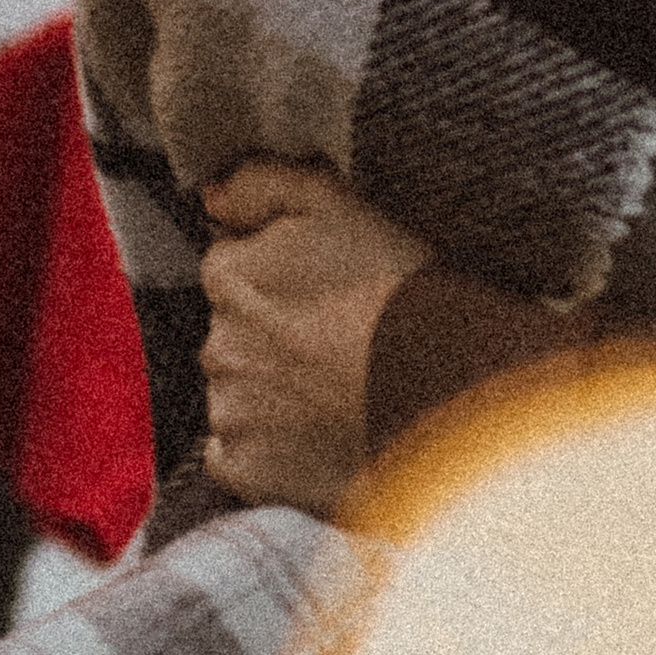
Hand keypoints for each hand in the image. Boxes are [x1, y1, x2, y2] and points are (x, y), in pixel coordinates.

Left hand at [197, 162, 431, 516]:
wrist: (446, 386)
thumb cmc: (398, 288)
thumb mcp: (335, 203)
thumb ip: (261, 184)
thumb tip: (209, 197)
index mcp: (230, 276)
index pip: (231, 269)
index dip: (281, 279)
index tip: (325, 293)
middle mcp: (217, 345)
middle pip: (233, 334)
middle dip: (272, 338)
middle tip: (336, 343)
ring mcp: (229, 412)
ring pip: (236, 394)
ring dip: (271, 393)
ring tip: (336, 392)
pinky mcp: (246, 470)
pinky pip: (238, 457)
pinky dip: (268, 450)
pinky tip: (317, 436)